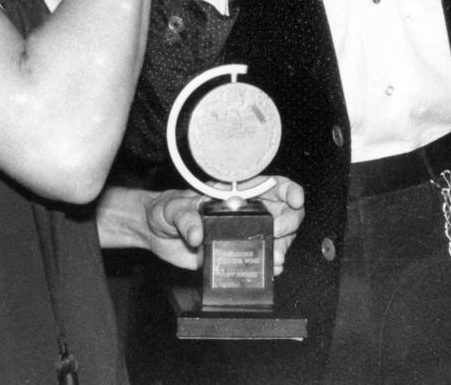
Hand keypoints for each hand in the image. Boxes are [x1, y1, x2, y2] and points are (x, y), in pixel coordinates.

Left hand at [143, 177, 304, 273]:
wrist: (156, 233)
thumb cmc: (166, 209)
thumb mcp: (173, 207)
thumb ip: (185, 217)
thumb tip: (197, 233)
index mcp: (234, 191)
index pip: (271, 184)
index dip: (288, 189)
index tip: (294, 199)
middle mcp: (245, 210)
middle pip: (284, 211)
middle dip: (289, 221)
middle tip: (278, 230)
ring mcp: (244, 233)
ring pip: (279, 236)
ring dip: (283, 246)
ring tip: (275, 255)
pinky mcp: (238, 254)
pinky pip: (264, 258)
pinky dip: (272, 263)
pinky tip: (271, 266)